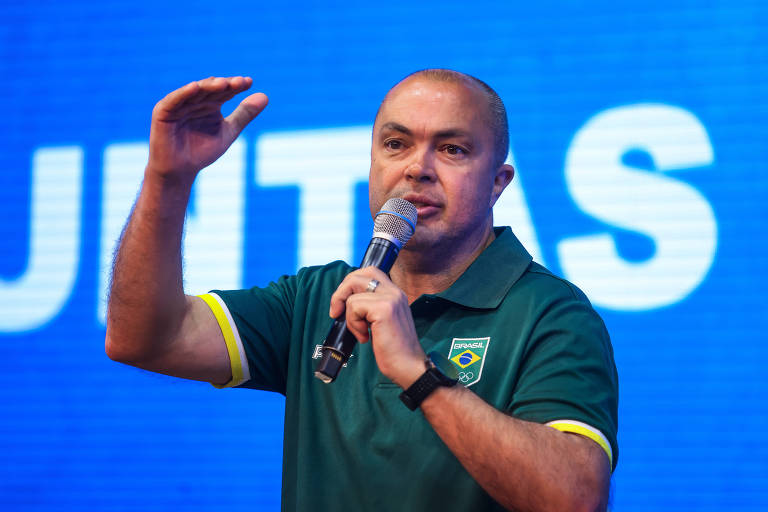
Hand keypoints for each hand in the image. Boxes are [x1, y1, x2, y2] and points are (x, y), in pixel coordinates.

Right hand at [148, 76, 268, 179]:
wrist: (180, 171)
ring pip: (195, 91)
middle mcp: (195, 100)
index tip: (249, 82)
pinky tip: (195, 87)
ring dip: (208, 87)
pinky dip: (183, 93)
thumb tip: (265, 96)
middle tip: (239, 83)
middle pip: (211, 88)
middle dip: (225, 85)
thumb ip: (244, 115)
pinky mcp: (163, 111)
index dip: (236, 86)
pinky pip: (174, 100)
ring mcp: (179, 104)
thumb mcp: (228, 132)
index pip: (225, 90)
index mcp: (210, 104)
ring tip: (223, 84)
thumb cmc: (202, 151)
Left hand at [329, 267, 425, 387]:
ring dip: (349, 316)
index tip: (344, 304)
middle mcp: (394, 292)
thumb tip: (345, 301)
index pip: (369, 272)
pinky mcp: (384, 309)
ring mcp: (390, 298)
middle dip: (341, 293)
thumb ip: (370, 307)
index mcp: (395, 293)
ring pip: (352, 295)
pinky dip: (353, 324)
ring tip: (361, 332)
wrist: (409, 366)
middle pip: (358, 275)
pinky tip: (365, 336)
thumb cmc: (394, 350)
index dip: (351, 284)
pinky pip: (354, 306)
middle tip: (337, 312)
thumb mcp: (382, 321)